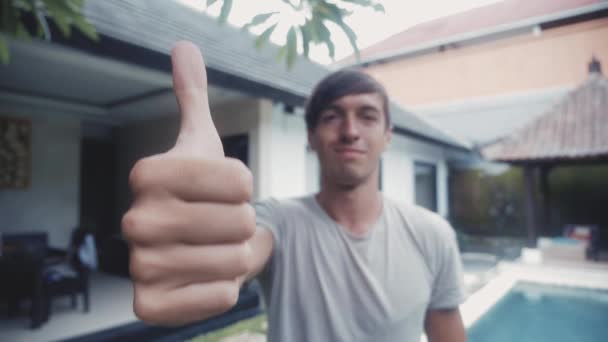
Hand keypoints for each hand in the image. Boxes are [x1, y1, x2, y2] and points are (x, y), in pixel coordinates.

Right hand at [122, 41, 254, 325]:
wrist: (188, 246)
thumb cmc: (202, 191)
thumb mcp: (201, 142)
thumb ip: (192, 96)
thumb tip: (184, 47)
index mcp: (149, 173)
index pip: (241, 180)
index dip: (246, 187)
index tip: (226, 189)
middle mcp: (135, 219)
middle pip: (241, 221)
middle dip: (242, 224)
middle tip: (221, 224)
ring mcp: (139, 266)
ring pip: (235, 260)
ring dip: (237, 256)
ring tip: (214, 248)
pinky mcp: (149, 306)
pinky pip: (220, 297)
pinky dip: (225, 287)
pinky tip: (203, 276)